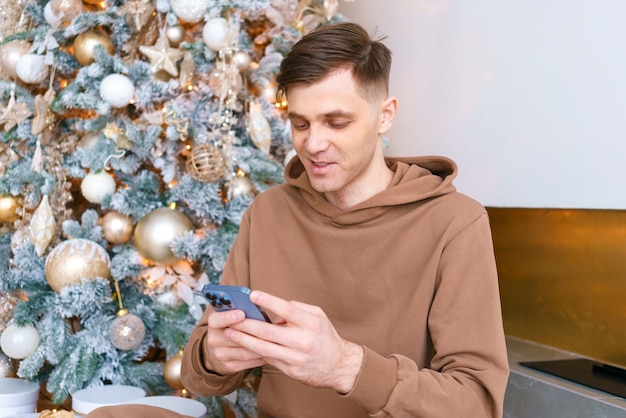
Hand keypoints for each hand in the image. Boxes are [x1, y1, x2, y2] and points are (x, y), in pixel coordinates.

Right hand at [204, 309, 265, 374]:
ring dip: (260, 346)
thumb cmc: (232, 328)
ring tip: (273, 341)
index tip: (241, 314)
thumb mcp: (230, 317)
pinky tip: (271, 351)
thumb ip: (241, 312)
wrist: (220, 351)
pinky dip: (261, 356)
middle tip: (267, 328)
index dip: (228, 317)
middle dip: (251, 333)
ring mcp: (221, 355)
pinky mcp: (230, 366)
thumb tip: (258, 307)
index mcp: (214, 324)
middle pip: (233, 337)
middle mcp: (214, 340)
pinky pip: (249, 361)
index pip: (216, 320)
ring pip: (244, 351)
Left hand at [224, 291, 363, 393]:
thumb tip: (275, 309)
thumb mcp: (318, 316)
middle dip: (246, 324)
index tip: (253, 294)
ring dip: (243, 340)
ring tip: (229, 333)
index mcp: (310, 323)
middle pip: (268, 331)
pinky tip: (242, 345)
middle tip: (232, 318)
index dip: (269, 301)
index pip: (287, 309)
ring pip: (263, 348)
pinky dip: (253, 351)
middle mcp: (302, 341)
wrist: (338, 366)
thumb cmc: (325, 337)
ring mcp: (295, 358)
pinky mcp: (290, 370)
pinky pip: (268, 359)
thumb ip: (297, 308)